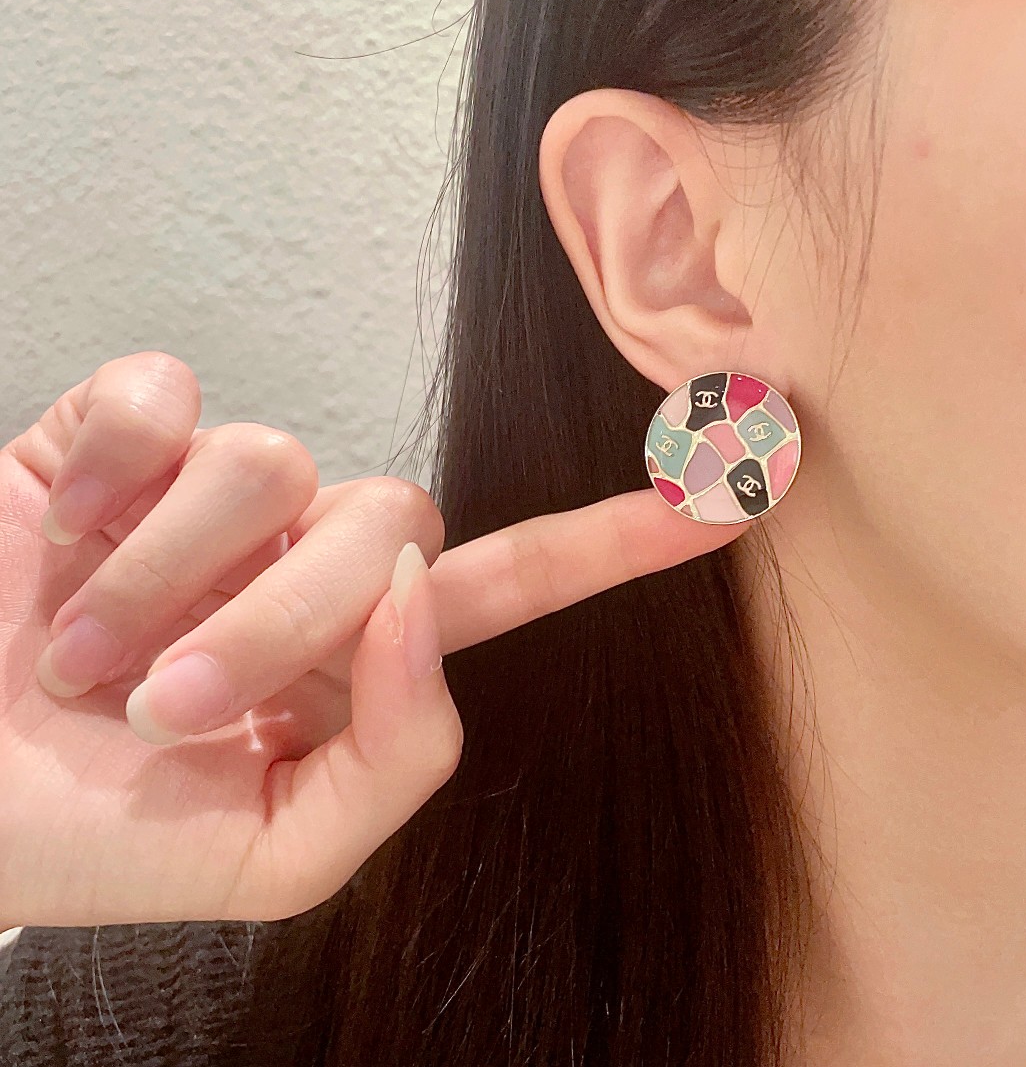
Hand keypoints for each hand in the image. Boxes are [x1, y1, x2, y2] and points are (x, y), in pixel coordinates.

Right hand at [0, 352, 746, 927]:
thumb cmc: (94, 829)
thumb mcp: (275, 855)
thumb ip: (395, 754)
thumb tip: (421, 601)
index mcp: (355, 654)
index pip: (510, 580)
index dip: (617, 539)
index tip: (727, 484)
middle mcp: (302, 555)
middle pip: (385, 523)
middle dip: (275, 626)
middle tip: (165, 701)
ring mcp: (219, 487)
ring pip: (272, 463)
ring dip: (162, 582)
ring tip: (84, 650)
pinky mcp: (127, 429)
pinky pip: (163, 401)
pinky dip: (95, 485)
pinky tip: (55, 535)